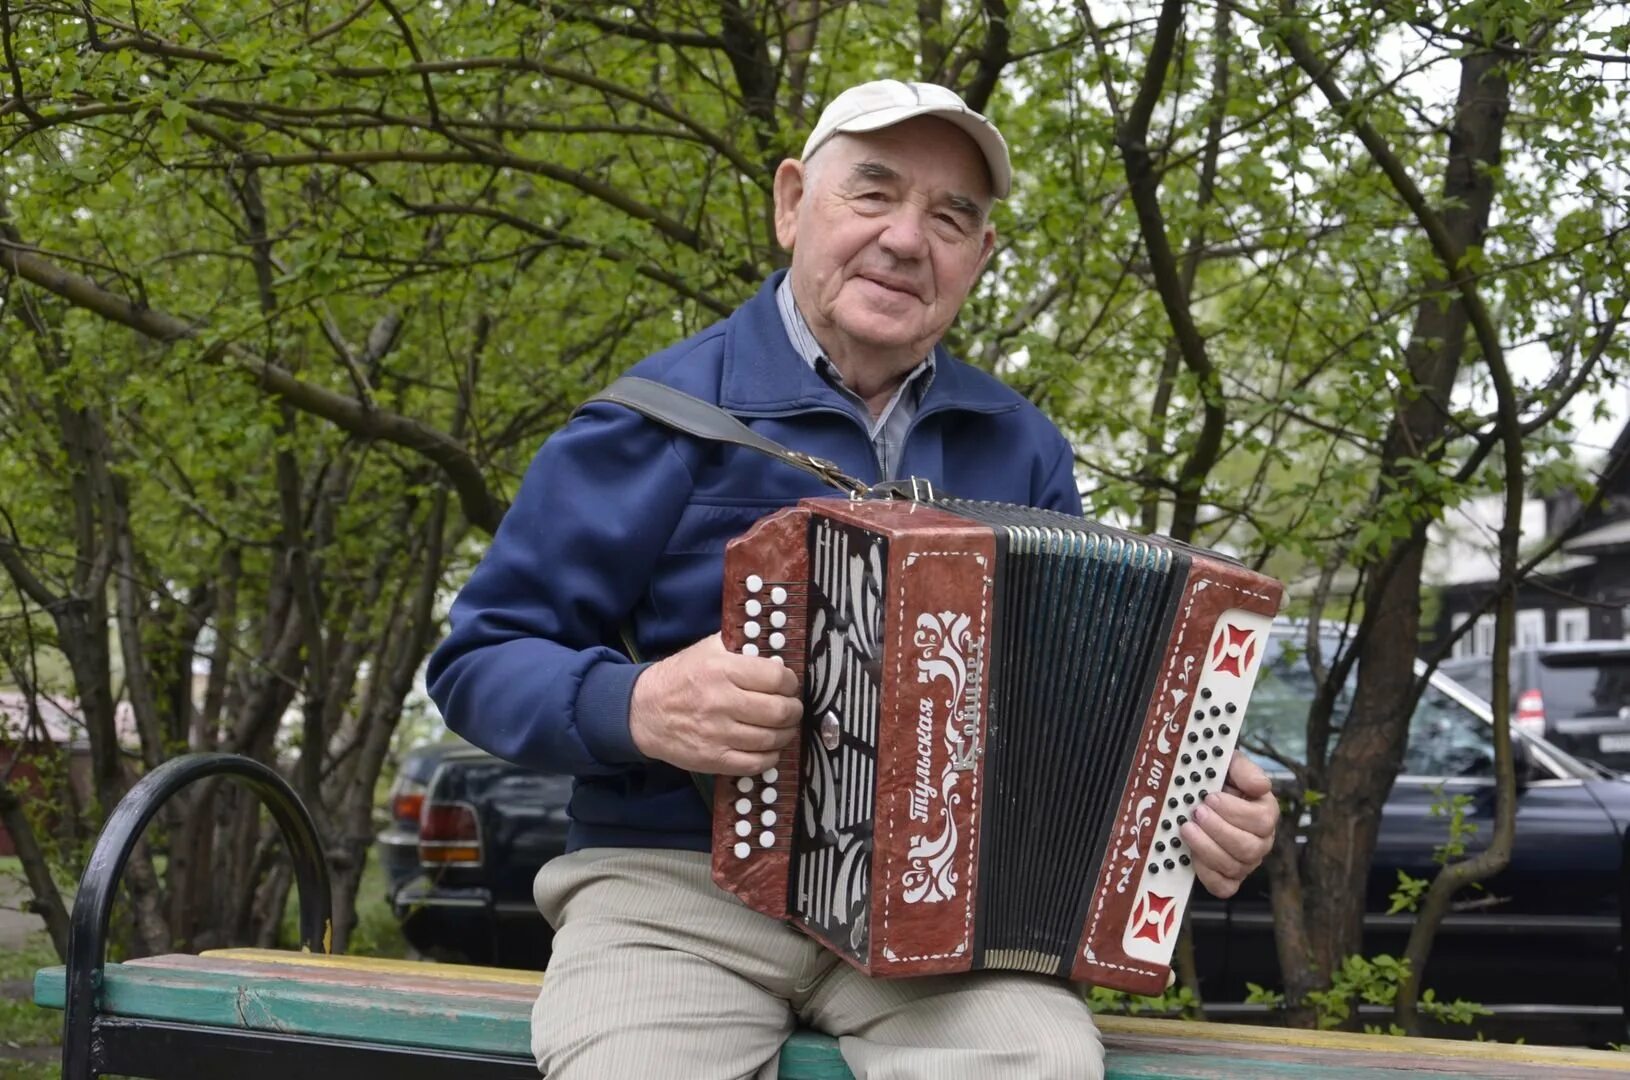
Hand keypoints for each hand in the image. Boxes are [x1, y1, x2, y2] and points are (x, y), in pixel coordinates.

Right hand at [628, 633, 801, 775]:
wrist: (644, 711)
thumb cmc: (681, 677)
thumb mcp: (708, 649)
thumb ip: (741, 646)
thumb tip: (778, 649)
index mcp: (722, 669)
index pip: (776, 677)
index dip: (790, 682)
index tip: (789, 685)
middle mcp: (721, 702)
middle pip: (779, 711)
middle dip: (794, 710)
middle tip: (792, 708)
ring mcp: (717, 734)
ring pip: (772, 739)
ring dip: (786, 733)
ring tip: (784, 727)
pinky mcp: (713, 759)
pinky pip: (756, 763)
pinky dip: (771, 756)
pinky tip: (769, 747)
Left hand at [1178, 752, 1276, 898]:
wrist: (1197, 798)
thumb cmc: (1217, 780)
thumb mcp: (1229, 765)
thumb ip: (1244, 769)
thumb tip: (1260, 786)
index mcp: (1265, 813)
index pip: (1262, 821)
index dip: (1235, 811)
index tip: (1211, 797)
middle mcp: (1260, 841)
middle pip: (1249, 848)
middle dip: (1218, 830)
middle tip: (1196, 813)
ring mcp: (1246, 862)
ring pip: (1234, 867)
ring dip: (1206, 848)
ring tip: (1187, 828)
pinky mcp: (1229, 878)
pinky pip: (1224, 887)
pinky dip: (1206, 873)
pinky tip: (1191, 854)